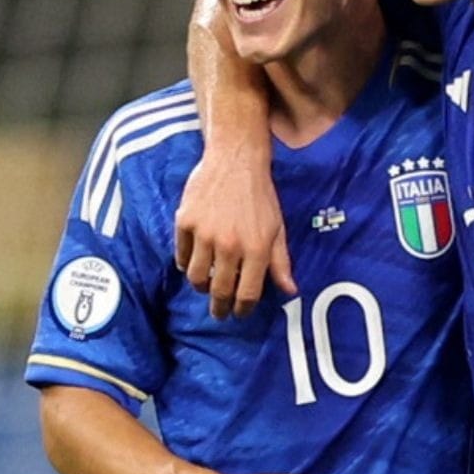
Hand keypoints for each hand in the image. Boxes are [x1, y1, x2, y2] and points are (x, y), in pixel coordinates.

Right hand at [174, 148, 295, 318]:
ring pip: (196, 277)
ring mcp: (204, 234)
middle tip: (219, 311)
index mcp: (256, 248)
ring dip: (202, 286)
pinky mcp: (185, 222)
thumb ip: (281, 262)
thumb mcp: (277, 228)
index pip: (247, 294)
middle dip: (220, 307)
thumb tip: (291, 291)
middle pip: (219, 291)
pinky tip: (195, 261)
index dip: (242, 309)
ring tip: (207, 284)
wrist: (235, 159)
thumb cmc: (260, 195)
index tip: (239, 313)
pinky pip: (182, 256)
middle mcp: (230, 245)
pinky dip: (187, 263)